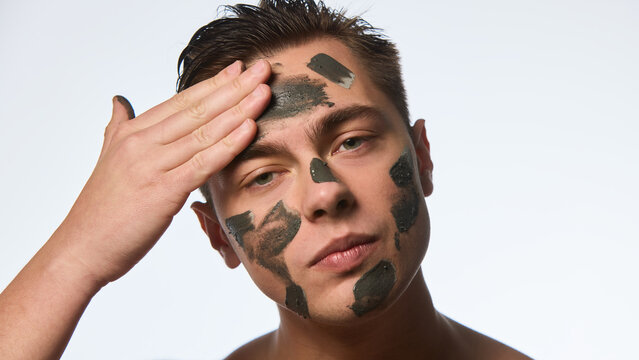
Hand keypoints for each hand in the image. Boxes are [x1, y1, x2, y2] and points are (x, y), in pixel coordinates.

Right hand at [57, 60, 270, 285]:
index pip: (181, 101)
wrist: (80, 248)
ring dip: (238, 110)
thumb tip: (119, 101)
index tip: (239, 69)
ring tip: (265, 92)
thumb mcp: (108, 158)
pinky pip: (202, 163)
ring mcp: (151, 165)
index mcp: (131, 133)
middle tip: (263, 69)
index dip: (214, 84)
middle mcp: (141, 142)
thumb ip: (118, 127)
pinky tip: (249, 128)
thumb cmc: (100, 210)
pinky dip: (227, 145)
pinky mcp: (162, 191)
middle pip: (197, 109)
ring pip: (203, 132)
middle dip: (234, 88)